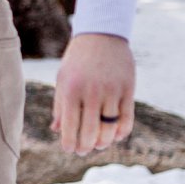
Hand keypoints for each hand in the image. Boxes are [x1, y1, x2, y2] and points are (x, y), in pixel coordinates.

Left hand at [50, 30, 135, 156]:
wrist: (101, 33)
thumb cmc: (78, 59)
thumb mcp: (63, 78)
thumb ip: (60, 105)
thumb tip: (57, 130)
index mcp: (71, 89)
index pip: (70, 127)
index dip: (70, 143)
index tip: (70, 149)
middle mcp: (91, 92)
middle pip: (90, 133)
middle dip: (86, 147)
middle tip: (83, 150)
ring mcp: (111, 91)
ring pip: (109, 130)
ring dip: (104, 142)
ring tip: (98, 144)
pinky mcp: (128, 89)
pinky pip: (126, 120)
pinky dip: (121, 133)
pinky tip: (115, 136)